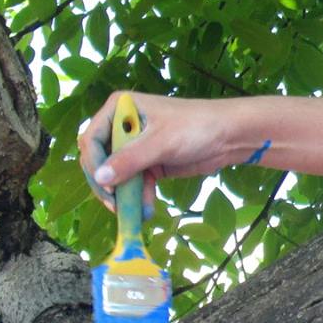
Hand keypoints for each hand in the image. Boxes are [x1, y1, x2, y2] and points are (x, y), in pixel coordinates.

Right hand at [79, 92, 246, 214]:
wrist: (230, 136)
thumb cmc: (196, 127)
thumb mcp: (161, 143)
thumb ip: (130, 160)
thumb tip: (100, 178)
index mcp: (120, 108)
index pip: (92, 140)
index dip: (95, 165)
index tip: (106, 186)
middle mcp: (123, 125)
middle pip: (99, 160)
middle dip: (107, 184)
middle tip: (116, 205)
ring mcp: (135, 145)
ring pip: (115, 175)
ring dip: (123, 195)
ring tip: (132, 213)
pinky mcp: (148, 162)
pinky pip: (133, 182)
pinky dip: (137, 196)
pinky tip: (146, 209)